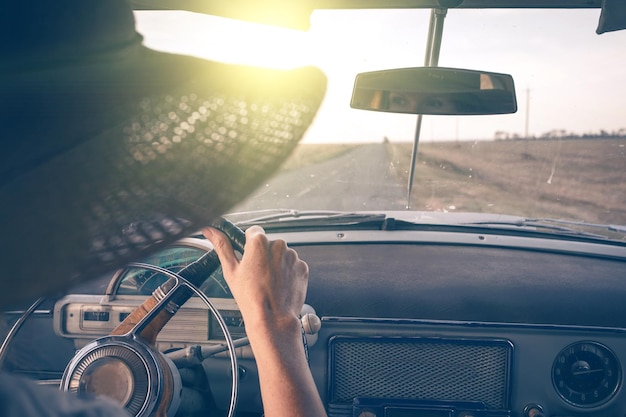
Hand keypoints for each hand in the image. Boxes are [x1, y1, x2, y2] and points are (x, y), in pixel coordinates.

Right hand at [201, 225, 308, 340]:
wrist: (273, 318)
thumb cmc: (251, 297)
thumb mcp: (231, 270)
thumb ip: (221, 246)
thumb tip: (210, 231)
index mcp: (259, 242)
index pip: (253, 232)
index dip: (249, 245)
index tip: (248, 256)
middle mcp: (279, 245)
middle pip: (268, 244)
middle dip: (263, 255)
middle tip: (256, 274)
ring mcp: (293, 257)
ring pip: (281, 255)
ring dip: (275, 264)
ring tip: (268, 283)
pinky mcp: (302, 268)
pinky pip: (292, 265)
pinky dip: (287, 273)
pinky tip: (279, 285)